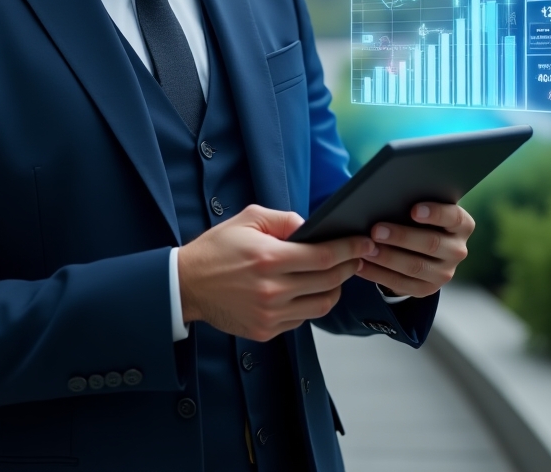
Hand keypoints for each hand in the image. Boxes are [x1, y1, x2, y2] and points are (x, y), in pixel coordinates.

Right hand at [177, 204, 374, 340]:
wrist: (186, 285)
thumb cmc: (217, 249)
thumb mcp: (248, 219)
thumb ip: (284, 220)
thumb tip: (311, 228)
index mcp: (269, 259)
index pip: (323, 257)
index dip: (348, 250)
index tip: (363, 243)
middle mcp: (272, 290)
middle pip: (328, 282)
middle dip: (349, 267)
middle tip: (358, 256)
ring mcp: (270, 314)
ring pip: (321, 305)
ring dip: (335, 288)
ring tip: (336, 274)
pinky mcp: (266, 331)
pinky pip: (302, 319)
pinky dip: (311, 304)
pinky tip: (309, 290)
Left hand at [355, 202, 474, 298]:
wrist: (421, 248)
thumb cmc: (418, 218)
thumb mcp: (423, 208)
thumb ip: (413, 202)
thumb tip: (387, 197)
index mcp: (462, 225)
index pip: (454, 218)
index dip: (435, 214)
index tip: (413, 210)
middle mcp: (457, 250)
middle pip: (431, 243)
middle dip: (401, 236)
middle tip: (376, 230)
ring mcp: (444, 273)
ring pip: (415, 266)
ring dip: (387, 258)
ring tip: (366, 249)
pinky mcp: (427, 289)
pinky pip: (402, 284)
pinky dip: (378, 274)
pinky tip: (361, 265)